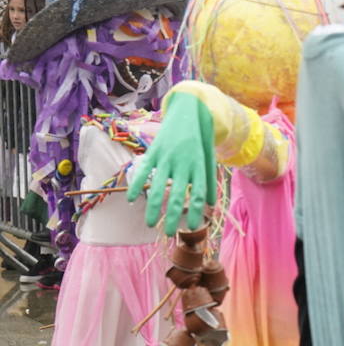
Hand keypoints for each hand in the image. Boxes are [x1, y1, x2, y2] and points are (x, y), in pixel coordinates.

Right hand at [128, 92, 215, 234]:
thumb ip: (209, 181)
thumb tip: (211, 204)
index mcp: (200, 168)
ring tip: (150, 223)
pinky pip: (143, 171)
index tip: (191, 228)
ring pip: (158, 187)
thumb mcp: (209, 160)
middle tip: (169, 233)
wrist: (190, 112)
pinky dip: (136, 185)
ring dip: (153, 208)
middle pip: (178, 196)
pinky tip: (131, 199)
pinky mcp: (154, 151)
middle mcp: (184, 164)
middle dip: (173, 217)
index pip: (198, 195)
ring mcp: (168, 158)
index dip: (195, 213)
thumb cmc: (200, 140)